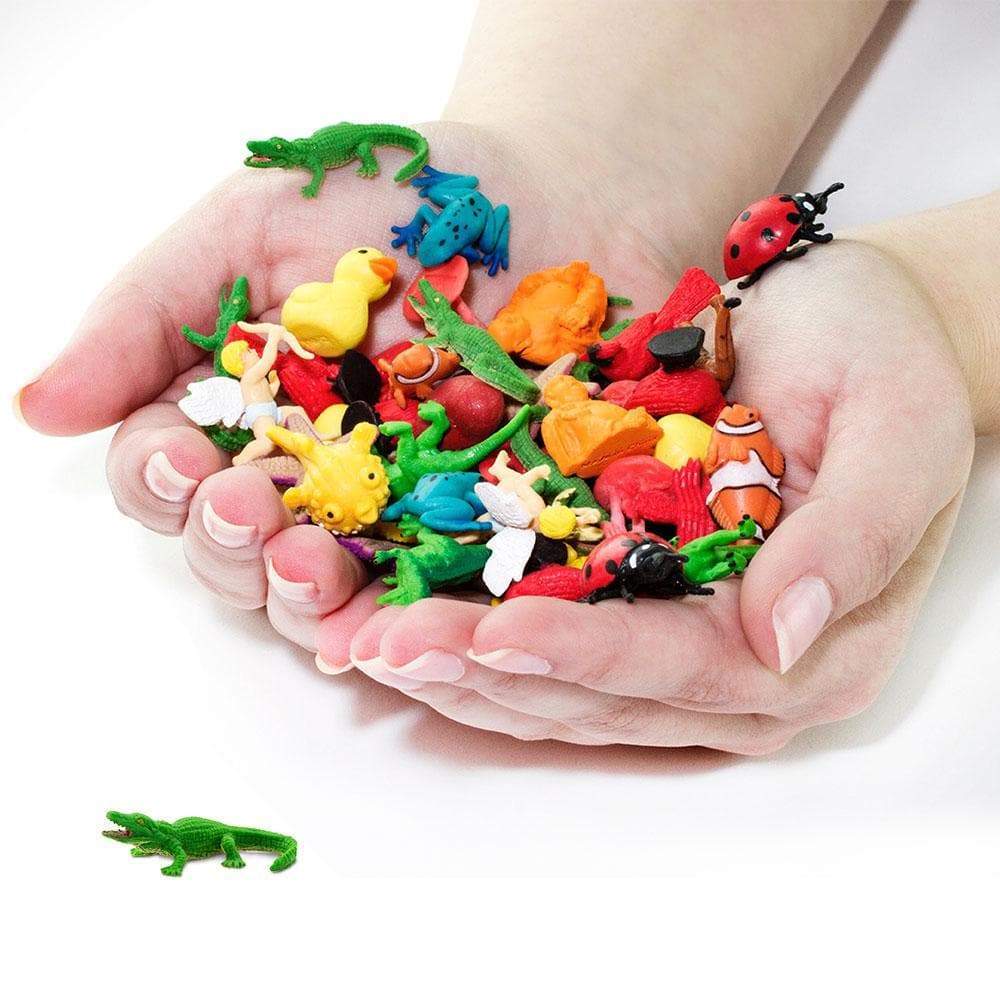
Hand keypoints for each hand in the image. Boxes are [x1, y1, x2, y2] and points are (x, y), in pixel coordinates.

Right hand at [15, 120, 697, 652]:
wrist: (558, 195)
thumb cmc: (399, 196)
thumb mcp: (254, 224)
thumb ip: (150, 314)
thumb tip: (37, 408)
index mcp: (245, 412)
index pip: (170, 480)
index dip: (160, 485)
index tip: (182, 462)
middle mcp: (311, 477)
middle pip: (238, 555)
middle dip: (231, 546)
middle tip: (251, 508)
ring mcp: (396, 514)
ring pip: (323, 594)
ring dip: (302, 597)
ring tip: (312, 565)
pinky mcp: (481, 532)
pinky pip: (434, 599)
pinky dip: (408, 623)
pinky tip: (395, 626)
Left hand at [341, 242, 975, 752]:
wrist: (848, 323)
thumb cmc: (887, 362)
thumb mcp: (903, 428)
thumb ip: (855, 536)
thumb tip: (780, 637)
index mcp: (812, 646)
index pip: (680, 670)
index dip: (583, 654)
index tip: (492, 632)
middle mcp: (737, 667)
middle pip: (598, 694)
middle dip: (485, 672)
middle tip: (381, 645)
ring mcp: (677, 644)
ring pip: (555, 686)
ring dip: (457, 668)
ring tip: (363, 642)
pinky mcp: (631, 603)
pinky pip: (541, 636)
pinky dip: (468, 631)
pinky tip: (399, 614)